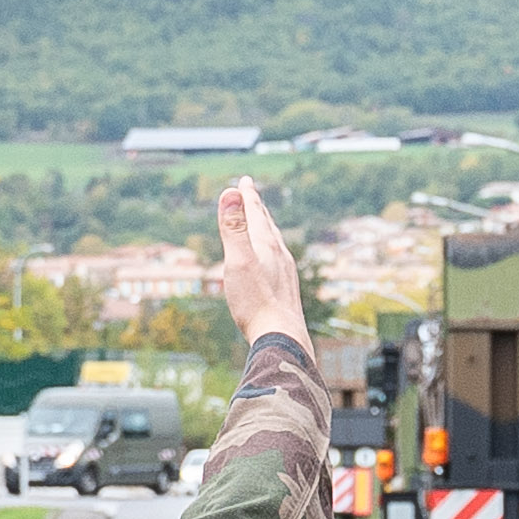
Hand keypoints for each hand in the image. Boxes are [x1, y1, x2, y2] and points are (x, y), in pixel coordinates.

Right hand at [214, 180, 310, 352]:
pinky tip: (273, 262)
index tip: (244, 181)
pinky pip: (279, 261)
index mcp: (266, 246)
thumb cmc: (256, 302)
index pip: (255, 214)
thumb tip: (231, 191)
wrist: (282, 338)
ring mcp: (286, 273)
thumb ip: (233, 228)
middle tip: (251, 193)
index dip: (248, 197)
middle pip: (267, 226)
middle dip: (257, 208)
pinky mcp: (287, 289)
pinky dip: (272, 251)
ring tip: (263, 223)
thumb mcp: (238, 261)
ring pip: (275, 243)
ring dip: (266, 229)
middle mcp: (280, 256)